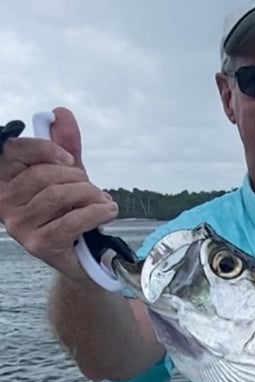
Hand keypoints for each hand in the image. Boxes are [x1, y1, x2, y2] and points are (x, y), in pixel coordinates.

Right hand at [0, 107, 117, 278]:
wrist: (83, 261)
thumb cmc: (71, 214)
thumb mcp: (68, 177)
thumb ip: (64, 146)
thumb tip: (60, 113)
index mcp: (4, 180)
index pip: (15, 151)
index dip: (46, 149)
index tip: (70, 160)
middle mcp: (5, 202)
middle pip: (44, 175)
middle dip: (78, 179)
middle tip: (94, 190)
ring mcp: (19, 225)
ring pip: (59, 197)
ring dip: (91, 196)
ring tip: (104, 202)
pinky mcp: (39, 244)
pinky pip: (71, 220)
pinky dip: (96, 212)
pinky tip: (108, 211)